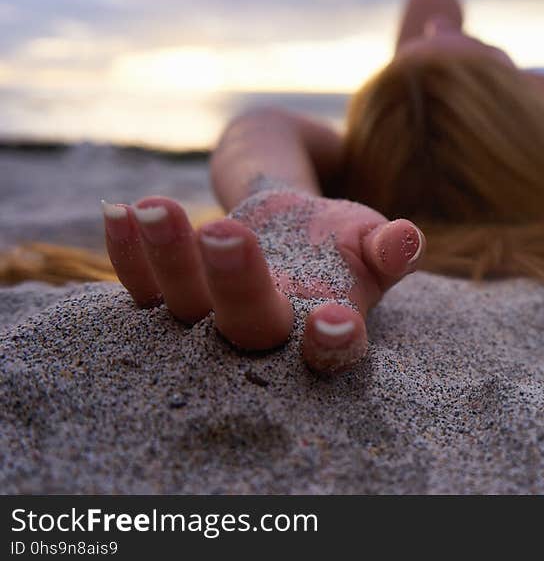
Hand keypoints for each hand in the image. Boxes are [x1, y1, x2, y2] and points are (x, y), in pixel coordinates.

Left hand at [102, 190, 424, 373]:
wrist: (291, 223)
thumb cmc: (340, 239)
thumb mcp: (371, 237)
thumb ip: (390, 246)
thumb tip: (406, 239)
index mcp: (321, 333)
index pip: (330, 352)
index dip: (331, 343)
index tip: (332, 319)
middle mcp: (264, 338)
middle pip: (247, 328)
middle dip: (236, 284)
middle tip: (227, 232)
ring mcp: (211, 320)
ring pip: (185, 306)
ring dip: (170, 259)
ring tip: (157, 207)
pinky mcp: (171, 297)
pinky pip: (140, 288)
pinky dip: (127, 254)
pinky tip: (120, 211)